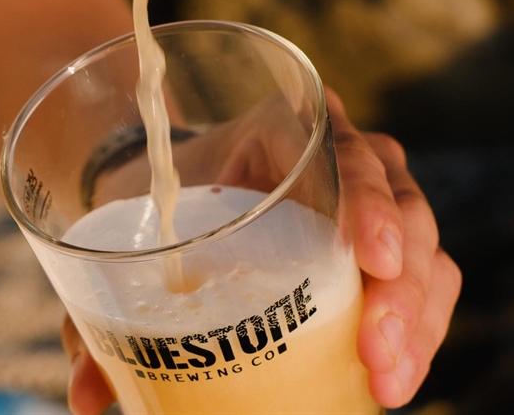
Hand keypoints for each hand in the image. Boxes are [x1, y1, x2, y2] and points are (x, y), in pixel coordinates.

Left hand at [62, 89, 460, 412]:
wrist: (167, 180)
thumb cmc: (154, 196)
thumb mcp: (132, 228)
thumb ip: (99, 304)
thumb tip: (88, 400)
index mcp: (281, 126)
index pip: (347, 152)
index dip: (370, 204)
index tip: (374, 262)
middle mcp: (338, 151)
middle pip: (402, 204)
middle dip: (401, 286)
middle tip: (376, 352)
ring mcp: (367, 195)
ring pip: (425, 246)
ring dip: (417, 316)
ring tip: (388, 380)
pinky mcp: (376, 240)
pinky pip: (422, 276)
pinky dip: (418, 325)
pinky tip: (394, 373)